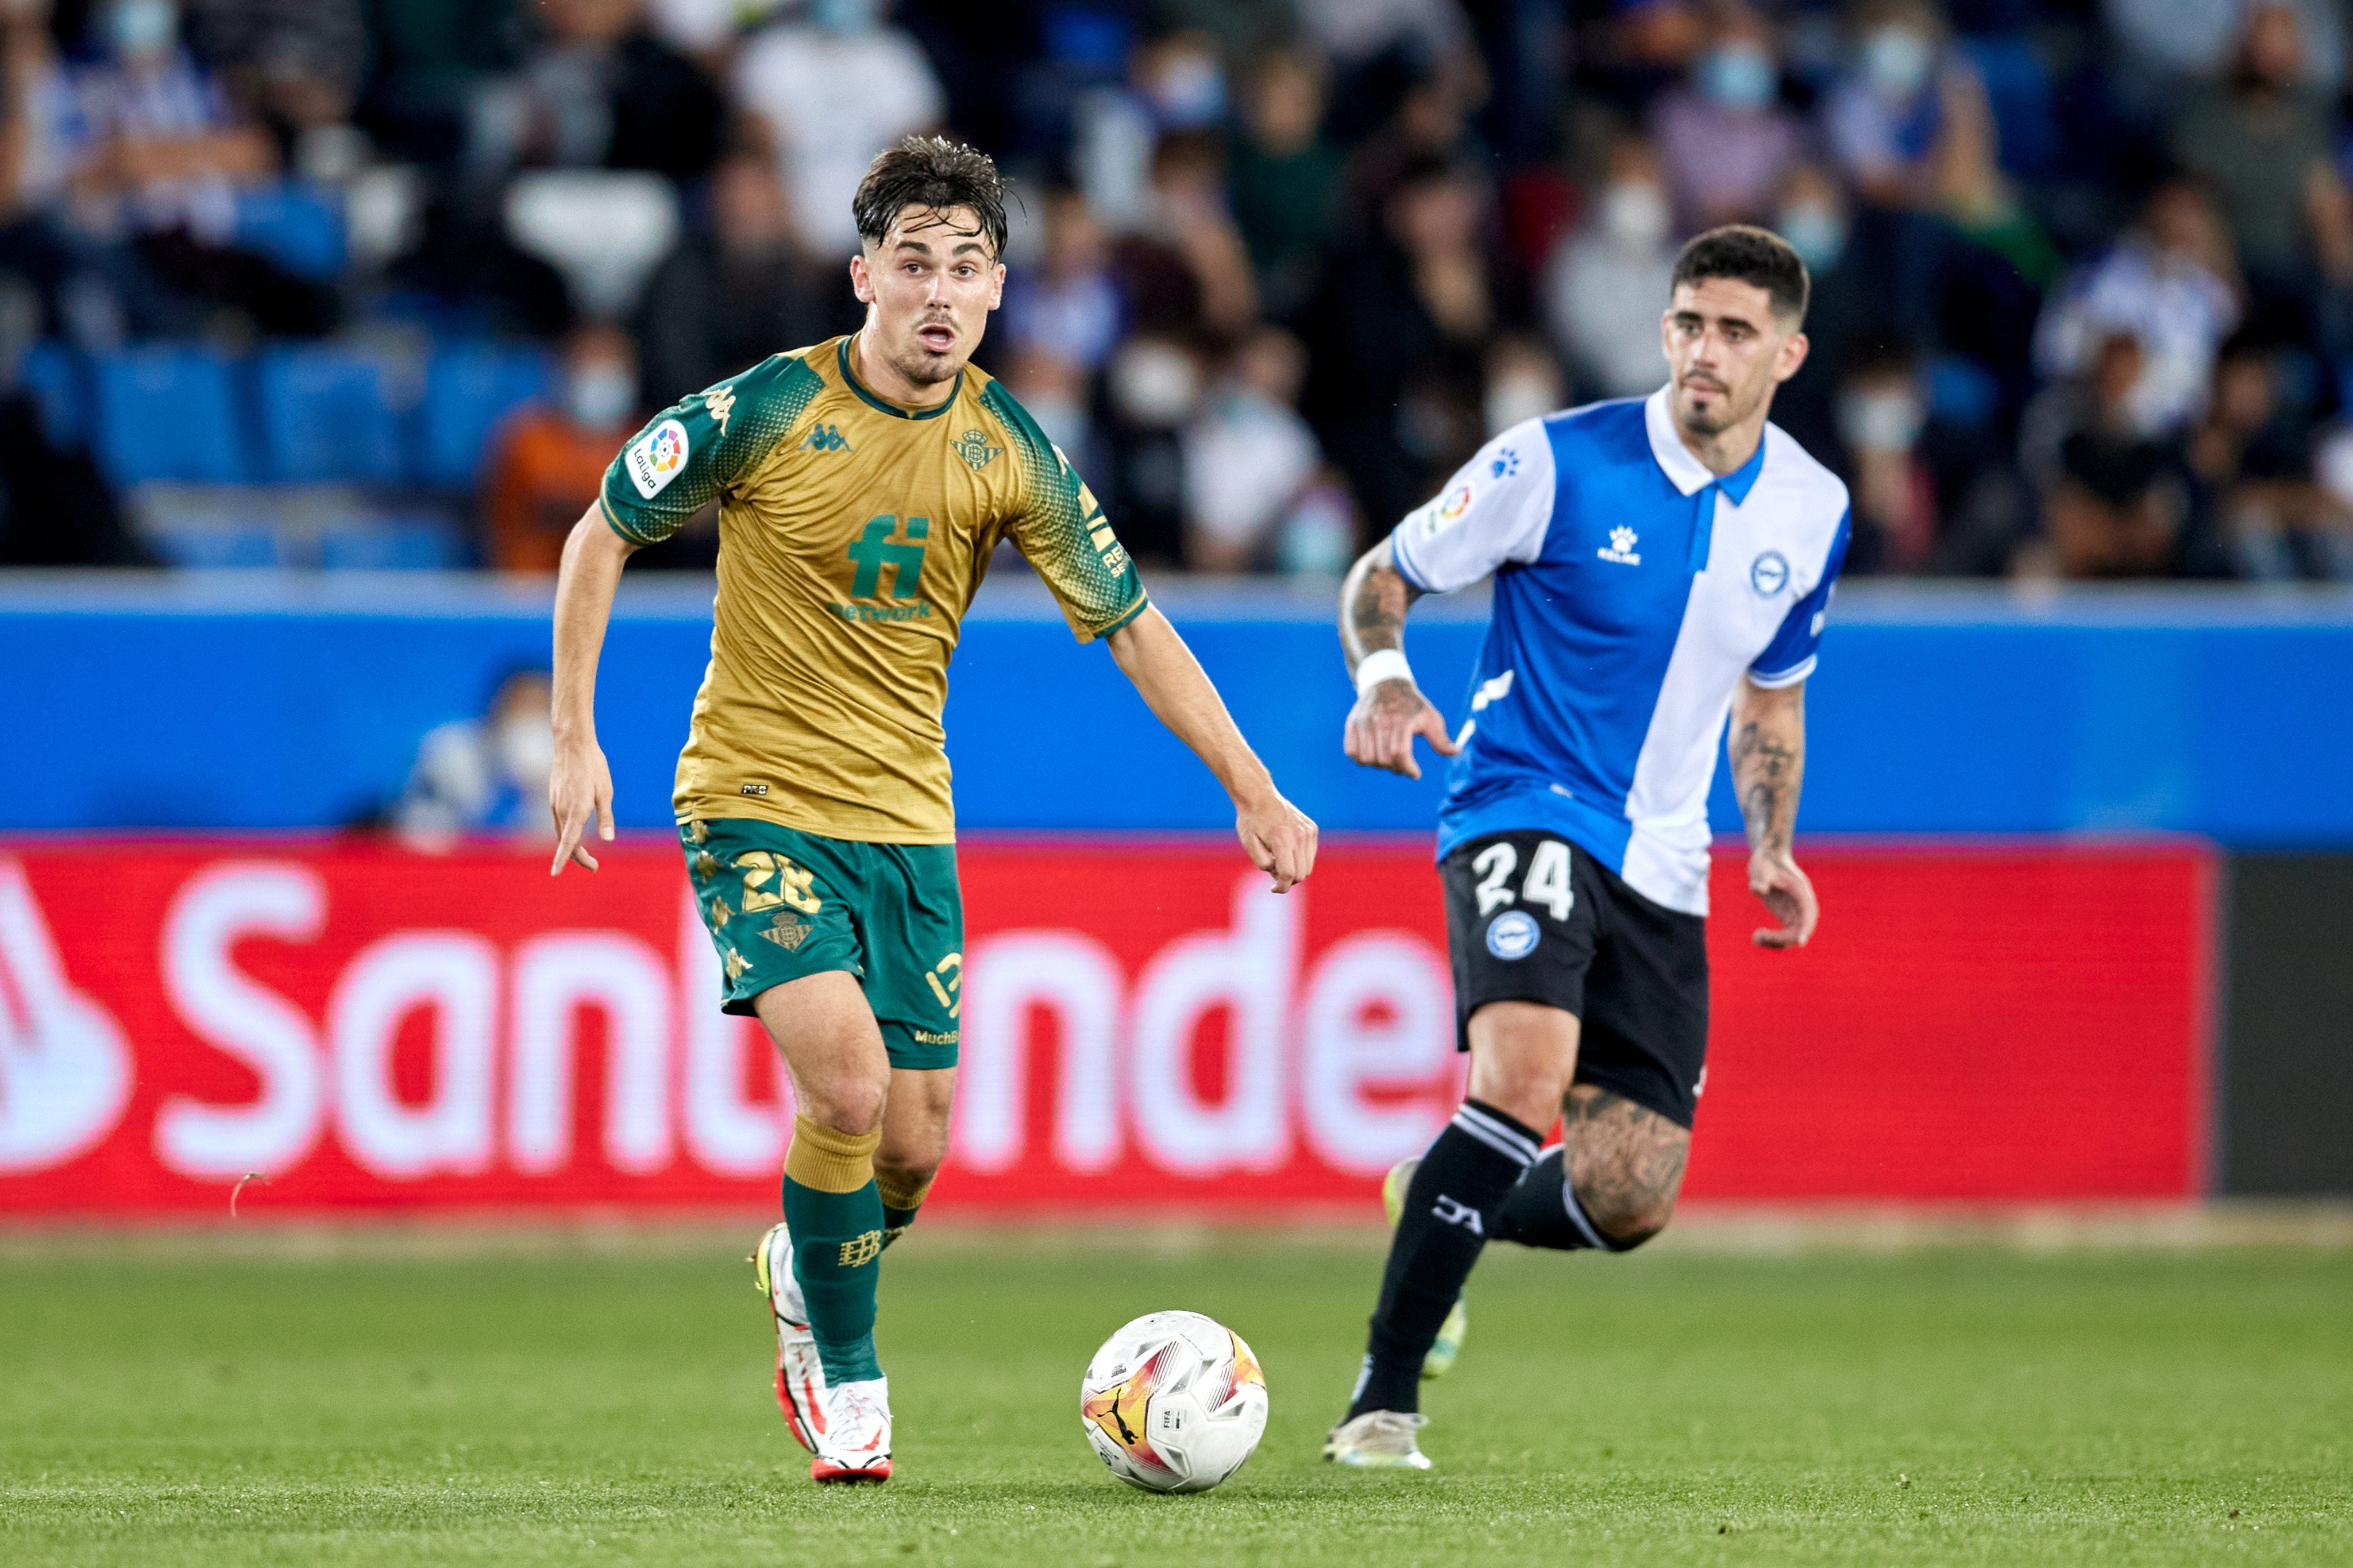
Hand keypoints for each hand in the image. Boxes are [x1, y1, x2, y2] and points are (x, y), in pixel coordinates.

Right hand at [549, 736, 614, 874]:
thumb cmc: (593, 766)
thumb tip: (608, 839)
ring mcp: (555, 804)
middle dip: (577, 858)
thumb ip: (606, 817)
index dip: (563, 860)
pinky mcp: (553, 798)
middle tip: (594, 867)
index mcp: (577, 811)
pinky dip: (566, 833)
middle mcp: (562, 810)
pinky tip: (574, 833)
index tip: (556, 874)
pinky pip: (558, 822)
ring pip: (560, 832)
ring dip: (571, 847)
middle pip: (566, 842)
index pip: (568, 843)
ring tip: (585, 856)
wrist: (572, 744)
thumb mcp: (606, 792)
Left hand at [1236, 787, 1317, 893]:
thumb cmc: (1251, 821)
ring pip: (1308, 867)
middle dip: (1287, 879)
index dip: (1281, 887)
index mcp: (1282, 840)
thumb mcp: (1249, 844)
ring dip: (1294, 870)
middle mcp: (1299, 836)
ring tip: (1279, 859)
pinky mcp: (1312, 829)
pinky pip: (1310, 855)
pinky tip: (1286, 850)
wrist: (1259, 796)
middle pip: (1301, 874)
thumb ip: (1263, 863)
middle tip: (1273, 870)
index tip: (1273, 889)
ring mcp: (1308, 832)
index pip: (1288, 875)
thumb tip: (1279, 874)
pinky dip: (1300, 859)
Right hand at [1342, 678, 1458, 779]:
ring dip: (1379, 765)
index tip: (1415, 774)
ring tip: (1388, 760)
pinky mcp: (1352, 723)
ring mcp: (1363, 722)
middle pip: (1384, 759)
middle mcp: (1381, 720)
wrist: (1386, 683)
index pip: (1400, 753)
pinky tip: (1372, 756)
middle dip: (1396, 769)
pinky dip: (1361, 759)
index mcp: (1402, 720)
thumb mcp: (1431, 718)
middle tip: (1403, 765)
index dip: (1408, 769)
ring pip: (1367, 759)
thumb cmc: (1412, 705)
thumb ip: (1440, 739)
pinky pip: (1351, 752)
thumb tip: (1455, 753)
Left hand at [1748, 849, 1817, 948]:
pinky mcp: (1787, 916)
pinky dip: (1773, 939)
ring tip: (1755, 938)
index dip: (1805, 928)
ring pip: (1793, 934)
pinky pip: (1785, 933)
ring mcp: (1796, 911)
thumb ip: (1760, 879)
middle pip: (1802, 928)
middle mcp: (1802, 904)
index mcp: (1801, 891)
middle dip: (1784, 938)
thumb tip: (1758, 890)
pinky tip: (1757, 937)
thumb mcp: (1761, 868)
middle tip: (1758, 936)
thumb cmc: (1766, 861)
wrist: (1767, 858)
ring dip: (1777, 942)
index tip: (1800, 941)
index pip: (1808, 914)